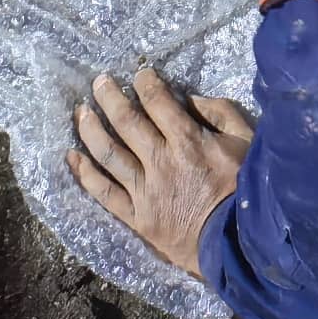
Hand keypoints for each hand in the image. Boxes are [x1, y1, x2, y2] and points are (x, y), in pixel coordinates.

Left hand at [69, 63, 252, 274]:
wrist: (238, 244)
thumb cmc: (246, 189)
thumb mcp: (246, 141)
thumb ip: (220, 113)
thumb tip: (189, 99)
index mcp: (189, 142)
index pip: (158, 103)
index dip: (146, 83)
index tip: (139, 74)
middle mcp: (160, 162)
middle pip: (127, 123)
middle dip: (110, 97)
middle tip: (99, 81)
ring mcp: (145, 192)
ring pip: (108, 154)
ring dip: (91, 129)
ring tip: (81, 111)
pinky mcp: (136, 217)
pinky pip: (104, 193)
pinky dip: (85, 173)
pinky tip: (71, 156)